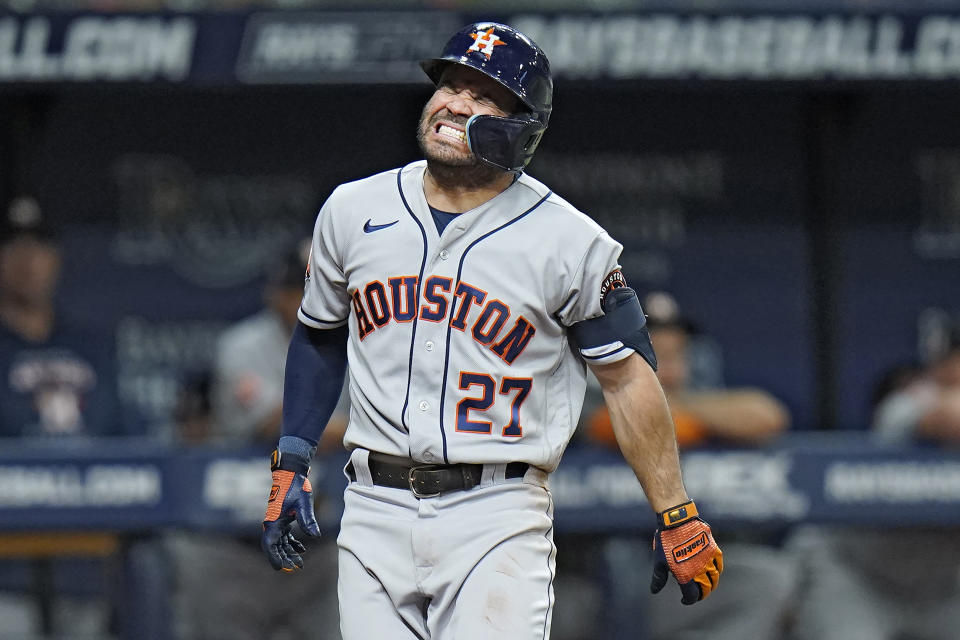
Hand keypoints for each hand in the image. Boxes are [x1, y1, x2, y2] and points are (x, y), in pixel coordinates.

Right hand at [261, 450, 321, 570]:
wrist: (292, 473)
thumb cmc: (296, 486)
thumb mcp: (304, 504)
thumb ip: (308, 520)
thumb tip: (315, 536)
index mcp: (273, 521)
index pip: (269, 545)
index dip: (274, 558)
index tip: (281, 568)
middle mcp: (272, 523)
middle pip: (274, 547)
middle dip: (284, 558)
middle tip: (296, 568)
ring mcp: (276, 521)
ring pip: (279, 542)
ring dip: (288, 552)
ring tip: (299, 563)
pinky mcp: (282, 519)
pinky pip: (284, 536)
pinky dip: (291, 543)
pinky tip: (301, 549)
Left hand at [650, 500, 722, 603]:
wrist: (677, 520)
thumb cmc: (666, 540)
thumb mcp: (659, 561)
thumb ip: (659, 578)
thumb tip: (654, 591)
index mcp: (686, 576)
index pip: (692, 596)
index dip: (688, 601)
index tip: (684, 600)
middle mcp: (700, 571)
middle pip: (706, 588)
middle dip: (702, 594)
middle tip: (697, 594)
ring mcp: (708, 560)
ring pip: (715, 578)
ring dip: (712, 584)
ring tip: (708, 585)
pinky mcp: (713, 549)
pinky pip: (719, 564)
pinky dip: (718, 570)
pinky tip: (714, 571)